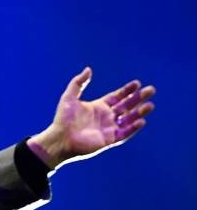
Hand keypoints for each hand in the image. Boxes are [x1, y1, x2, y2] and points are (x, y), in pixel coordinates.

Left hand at [28, 66, 155, 168]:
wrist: (59, 139)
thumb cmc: (62, 119)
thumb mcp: (69, 98)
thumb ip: (78, 83)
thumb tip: (88, 69)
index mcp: (99, 106)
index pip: (118, 96)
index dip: (127, 90)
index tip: (137, 83)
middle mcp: (106, 117)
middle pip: (127, 106)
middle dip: (139, 98)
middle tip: (151, 90)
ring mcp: (109, 128)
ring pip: (129, 119)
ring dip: (140, 112)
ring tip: (149, 105)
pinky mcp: (109, 140)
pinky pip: (125, 134)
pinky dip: (133, 128)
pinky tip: (141, 121)